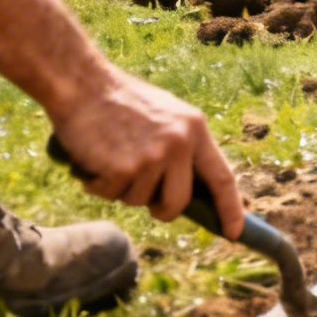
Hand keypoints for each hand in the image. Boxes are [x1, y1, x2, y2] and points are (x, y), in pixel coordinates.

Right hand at [48, 66, 245, 239]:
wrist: (82, 83)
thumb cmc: (121, 100)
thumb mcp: (166, 115)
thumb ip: (181, 148)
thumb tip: (188, 190)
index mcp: (196, 129)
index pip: (222, 178)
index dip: (231, 208)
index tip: (234, 233)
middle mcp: (180, 144)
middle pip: (178, 202)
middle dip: (162, 209)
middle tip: (146, 200)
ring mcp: (152, 157)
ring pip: (138, 200)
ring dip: (121, 189)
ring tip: (110, 158)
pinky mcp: (123, 168)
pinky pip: (110, 194)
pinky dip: (97, 184)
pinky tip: (93, 158)